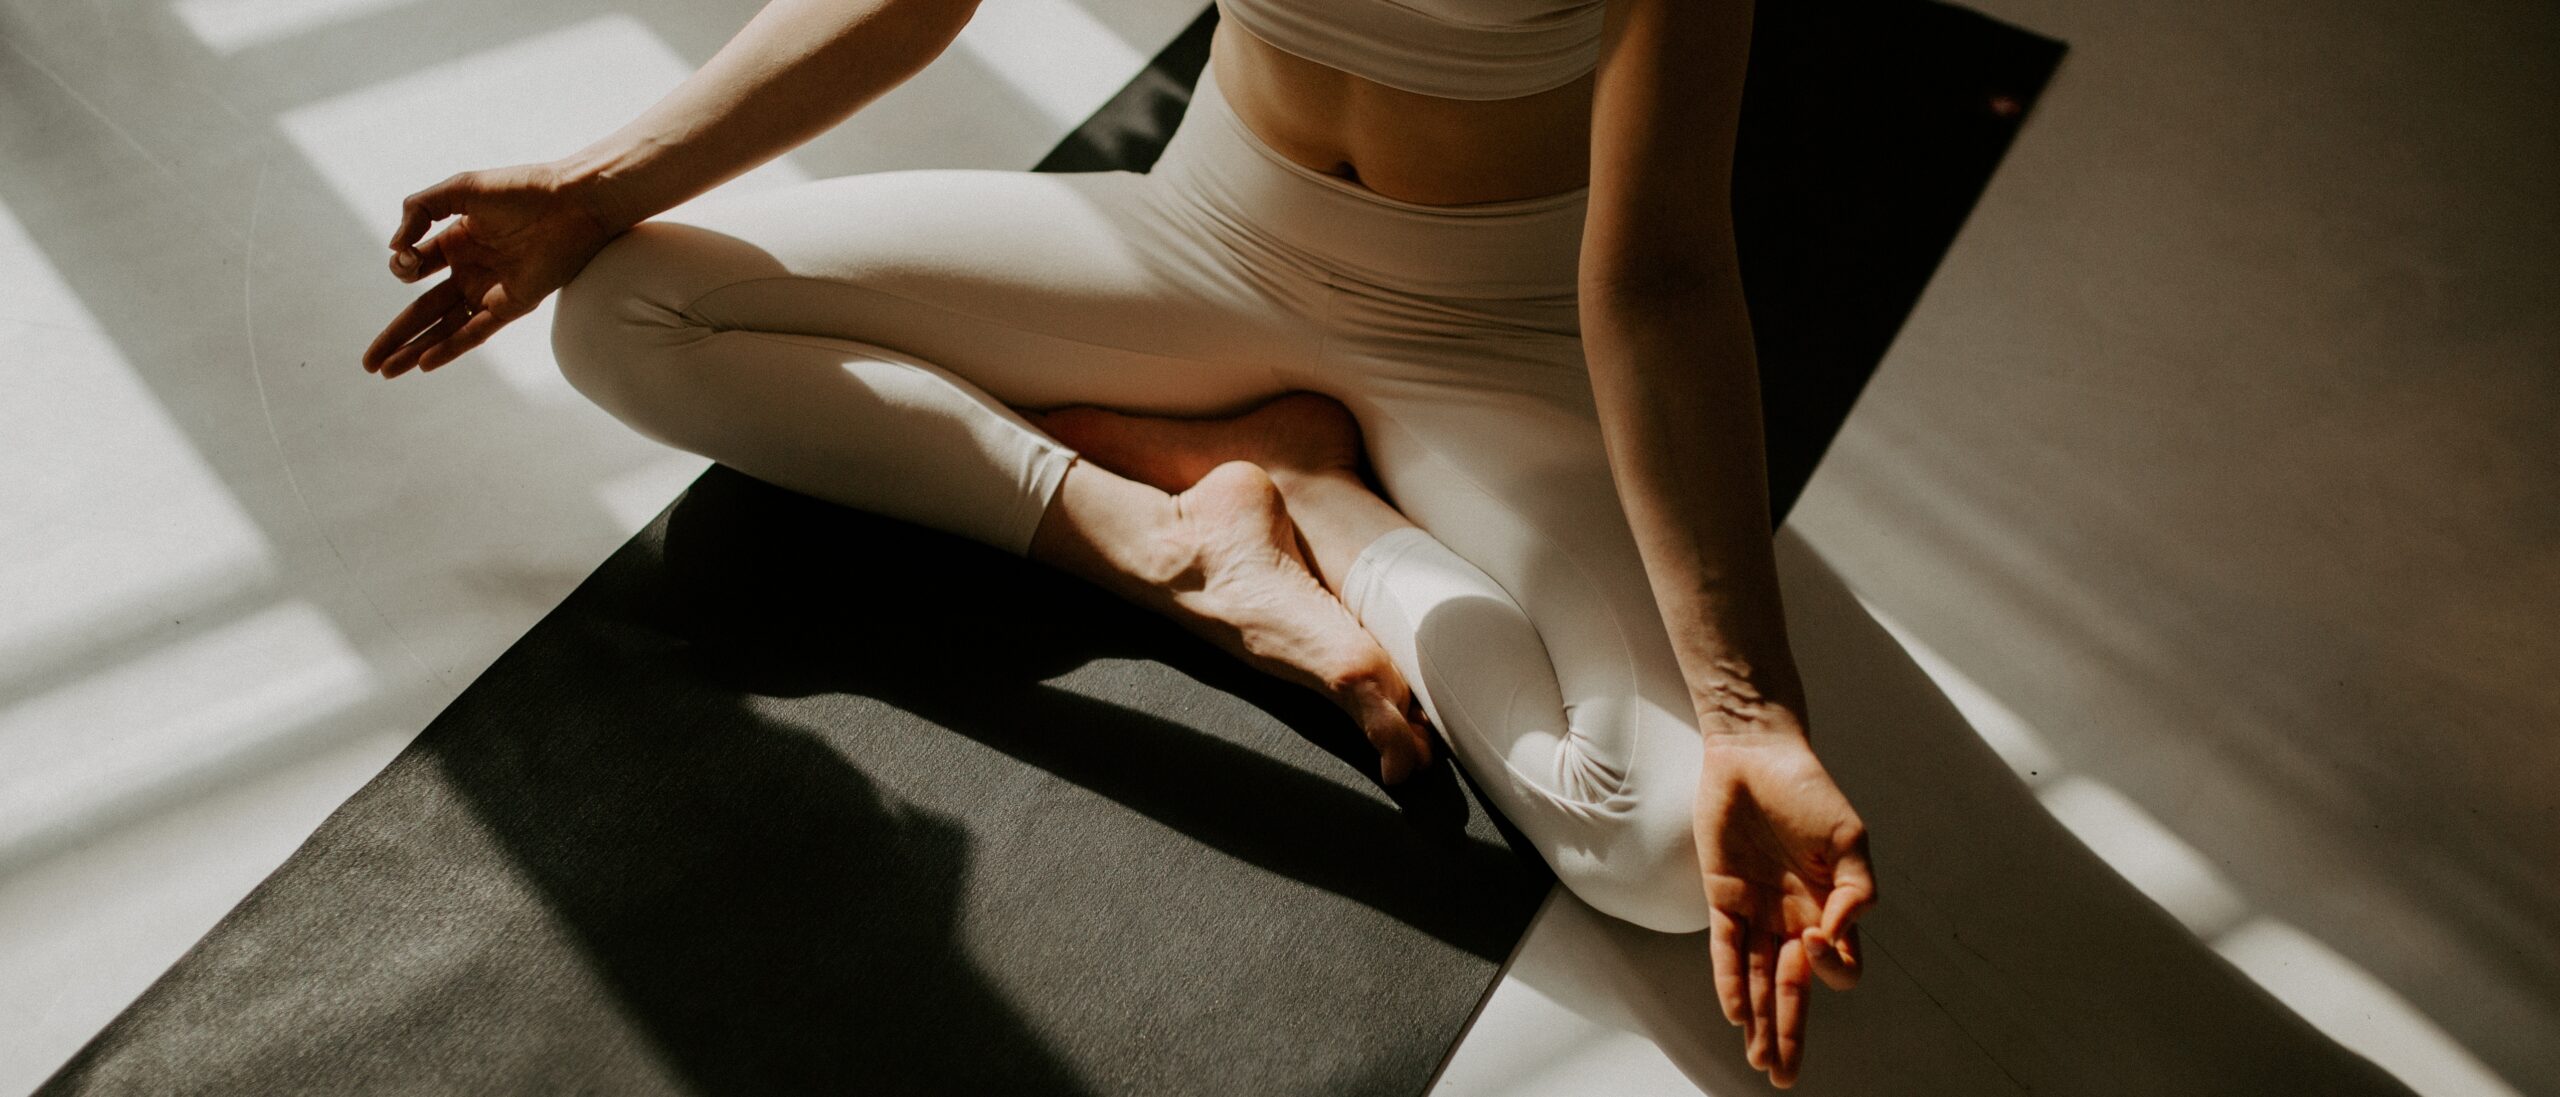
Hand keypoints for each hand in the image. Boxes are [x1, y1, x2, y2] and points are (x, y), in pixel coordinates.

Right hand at [363, 162, 622, 377]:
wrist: (573, 202)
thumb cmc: (523, 189)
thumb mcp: (461, 190)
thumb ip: (420, 210)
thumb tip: (394, 249)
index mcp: (457, 241)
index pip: (416, 265)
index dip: (402, 265)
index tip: (407, 255)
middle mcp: (472, 270)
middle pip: (424, 310)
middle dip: (395, 335)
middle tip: (367, 361)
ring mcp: (491, 290)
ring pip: (445, 328)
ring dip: (414, 349)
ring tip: (384, 371)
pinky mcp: (513, 304)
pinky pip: (476, 332)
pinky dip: (450, 347)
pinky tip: (423, 363)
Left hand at [1692, 725, 1875, 1087]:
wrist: (1757, 754)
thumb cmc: (1809, 792)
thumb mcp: (1848, 837)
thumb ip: (1856, 887)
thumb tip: (1841, 929)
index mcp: (1831, 909)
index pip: (1837, 966)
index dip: (1832, 965)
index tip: (1819, 936)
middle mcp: (1794, 919)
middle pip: (1794, 990)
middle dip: (1790, 1032)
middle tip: (1785, 1076)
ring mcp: (1757, 912)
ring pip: (1757, 980)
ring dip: (1758, 1022)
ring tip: (1759, 1061)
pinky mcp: (1721, 898)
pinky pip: (1724, 949)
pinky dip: (1728, 980)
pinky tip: (1734, 1012)